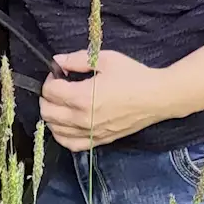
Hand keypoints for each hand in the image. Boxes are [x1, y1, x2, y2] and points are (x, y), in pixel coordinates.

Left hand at [40, 49, 172, 150]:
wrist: (157, 97)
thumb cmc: (134, 75)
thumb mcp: (105, 59)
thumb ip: (77, 59)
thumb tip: (57, 60)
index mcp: (82, 97)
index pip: (50, 91)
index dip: (50, 78)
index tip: (59, 72)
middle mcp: (82, 119)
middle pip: (48, 112)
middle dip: (47, 97)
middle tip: (58, 85)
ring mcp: (90, 133)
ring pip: (55, 131)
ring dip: (51, 116)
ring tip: (60, 103)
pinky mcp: (99, 140)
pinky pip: (71, 144)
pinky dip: (61, 135)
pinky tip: (64, 125)